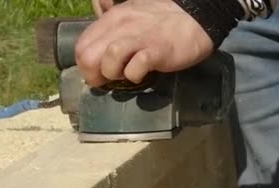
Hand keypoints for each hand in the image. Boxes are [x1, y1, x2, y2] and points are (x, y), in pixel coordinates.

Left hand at [76, 0, 212, 86]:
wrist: (197, 18)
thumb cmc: (161, 22)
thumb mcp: (130, 16)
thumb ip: (110, 26)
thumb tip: (96, 30)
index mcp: (112, 19)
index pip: (81, 47)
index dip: (85, 66)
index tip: (99, 73)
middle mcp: (121, 26)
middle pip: (87, 57)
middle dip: (94, 75)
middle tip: (110, 79)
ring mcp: (139, 38)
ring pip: (108, 60)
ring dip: (114, 74)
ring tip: (127, 74)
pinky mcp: (156, 51)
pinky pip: (135, 68)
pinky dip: (135, 76)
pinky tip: (142, 74)